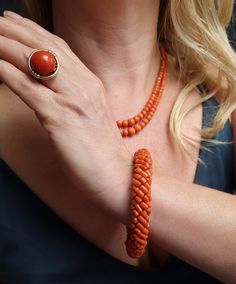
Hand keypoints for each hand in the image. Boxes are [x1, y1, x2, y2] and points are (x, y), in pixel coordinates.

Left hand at [0, 13, 131, 209]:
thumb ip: (71, 98)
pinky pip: (29, 90)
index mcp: (91, 84)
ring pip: (35, 63)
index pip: (59, 49)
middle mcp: (84, 86)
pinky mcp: (62, 119)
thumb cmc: (101, 152)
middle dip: (17, 31)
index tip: (16, 22)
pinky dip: (8, 74)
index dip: (35, 32)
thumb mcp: (88, 117)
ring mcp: (73, 101)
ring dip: (7, 46)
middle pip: (46, 49)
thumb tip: (47, 90)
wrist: (117, 177)